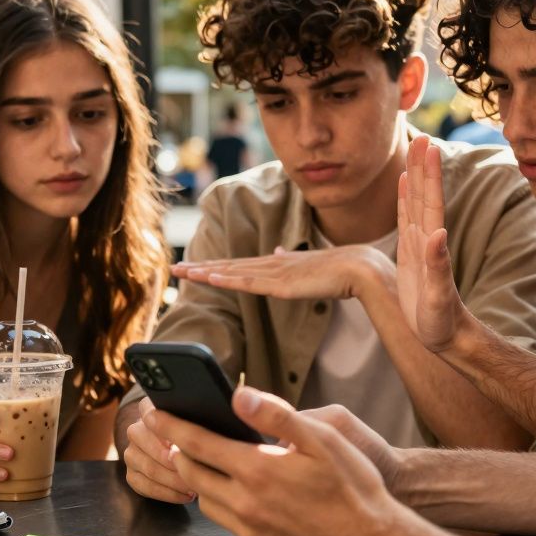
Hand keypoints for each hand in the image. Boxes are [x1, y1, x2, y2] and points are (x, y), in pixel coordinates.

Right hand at [122, 398, 195, 502]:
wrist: (172, 449)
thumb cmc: (190, 435)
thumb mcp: (194, 423)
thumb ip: (195, 424)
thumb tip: (209, 435)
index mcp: (149, 411)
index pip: (152, 413)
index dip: (167, 428)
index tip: (181, 441)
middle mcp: (136, 430)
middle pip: (152, 446)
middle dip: (177, 462)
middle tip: (197, 471)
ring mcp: (131, 453)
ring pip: (151, 469)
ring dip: (175, 481)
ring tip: (196, 485)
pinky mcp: (131, 475)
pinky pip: (147, 487)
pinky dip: (169, 494)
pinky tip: (186, 495)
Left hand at [150, 387, 412, 535]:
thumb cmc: (354, 489)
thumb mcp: (324, 439)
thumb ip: (277, 415)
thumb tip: (238, 395)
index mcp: (258, 470)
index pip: (197, 443)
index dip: (173, 426)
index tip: (156, 413)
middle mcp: (246, 503)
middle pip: (191, 474)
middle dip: (177, 452)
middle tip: (171, 436)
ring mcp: (250, 531)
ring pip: (206, 501)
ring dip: (199, 480)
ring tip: (206, 462)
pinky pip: (229, 523)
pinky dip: (224, 504)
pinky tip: (241, 494)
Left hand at [172, 245, 388, 300]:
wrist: (361, 268)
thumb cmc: (340, 268)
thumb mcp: (309, 264)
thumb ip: (291, 259)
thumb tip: (278, 251)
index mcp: (278, 263)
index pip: (239, 266)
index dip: (216, 266)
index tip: (194, 267)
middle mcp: (272, 264)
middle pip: (229, 266)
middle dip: (201, 268)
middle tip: (175, 269)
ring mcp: (276, 273)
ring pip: (233, 272)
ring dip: (206, 273)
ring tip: (182, 273)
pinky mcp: (283, 284)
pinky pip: (249, 283)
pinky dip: (228, 280)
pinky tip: (211, 279)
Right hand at [397, 135, 467, 351]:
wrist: (448, 339)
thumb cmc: (444, 324)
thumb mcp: (439, 299)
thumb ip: (439, 267)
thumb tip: (437, 233)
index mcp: (433, 245)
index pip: (431, 202)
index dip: (429, 175)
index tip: (428, 146)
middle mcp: (427, 239)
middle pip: (424, 195)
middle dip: (422, 166)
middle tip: (421, 136)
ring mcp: (419, 245)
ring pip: (416, 202)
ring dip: (415, 176)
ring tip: (415, 150)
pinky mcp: (411, 255)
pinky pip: (407, 220)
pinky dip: (405, 199)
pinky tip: (405, 184)